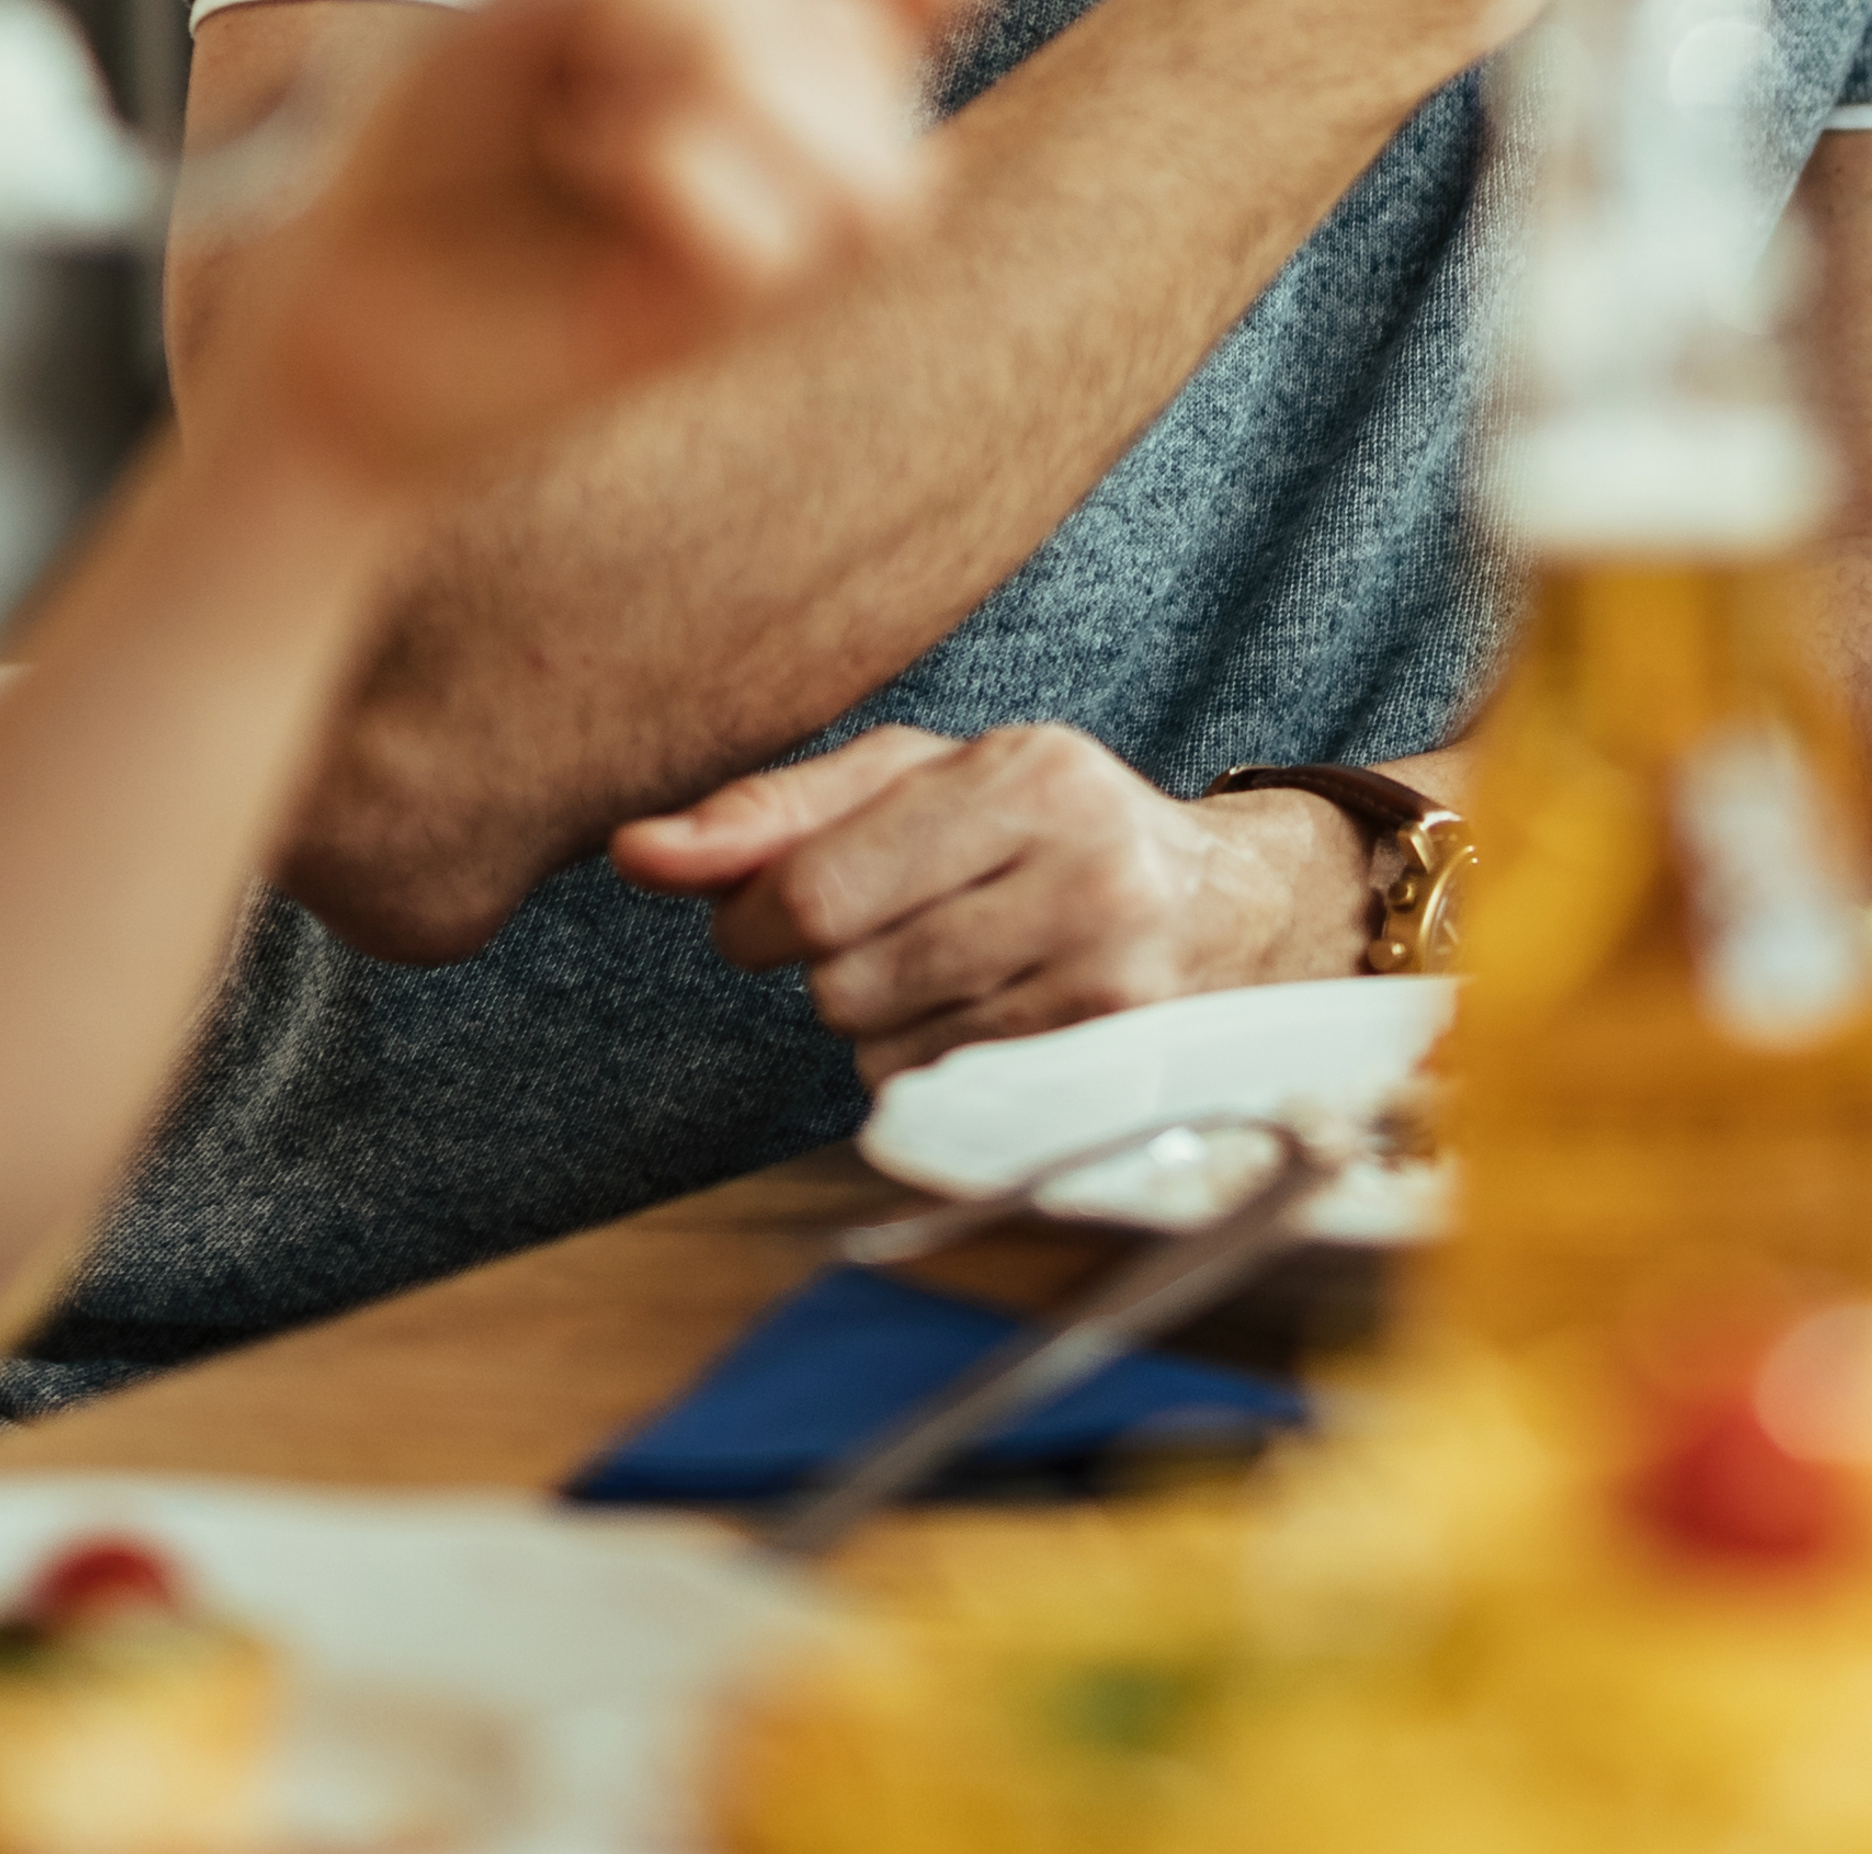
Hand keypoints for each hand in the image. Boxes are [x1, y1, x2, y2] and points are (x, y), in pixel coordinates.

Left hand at [202, 0, 1012, 505]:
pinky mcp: (756, 297)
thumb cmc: (471, 99)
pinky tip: (587, 166)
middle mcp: (849, 92)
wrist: (349, 271)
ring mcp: (816, 195)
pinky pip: (772, 212)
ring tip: (592, 86)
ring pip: (858, 89)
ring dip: (692, 47)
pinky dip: (651, 162)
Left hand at [610, 724, 1365, 1078]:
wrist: (1237, 908)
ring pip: (885, 1053)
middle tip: (888, 931)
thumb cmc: (1044, 829)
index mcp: (1028, 775)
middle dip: (828, 971)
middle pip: (841, 984)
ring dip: (882, 1024)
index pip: (813, 893)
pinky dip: (933, 1064)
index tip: (769, 910)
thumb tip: (634, 852)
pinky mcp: (1116, 1068)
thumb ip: (775, 811)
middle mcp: (1085, 873)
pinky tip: (990, 1014)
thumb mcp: (923, 781)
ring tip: (954, 967)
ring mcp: (1112, 984)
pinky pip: (944, 1096)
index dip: (754, 919)